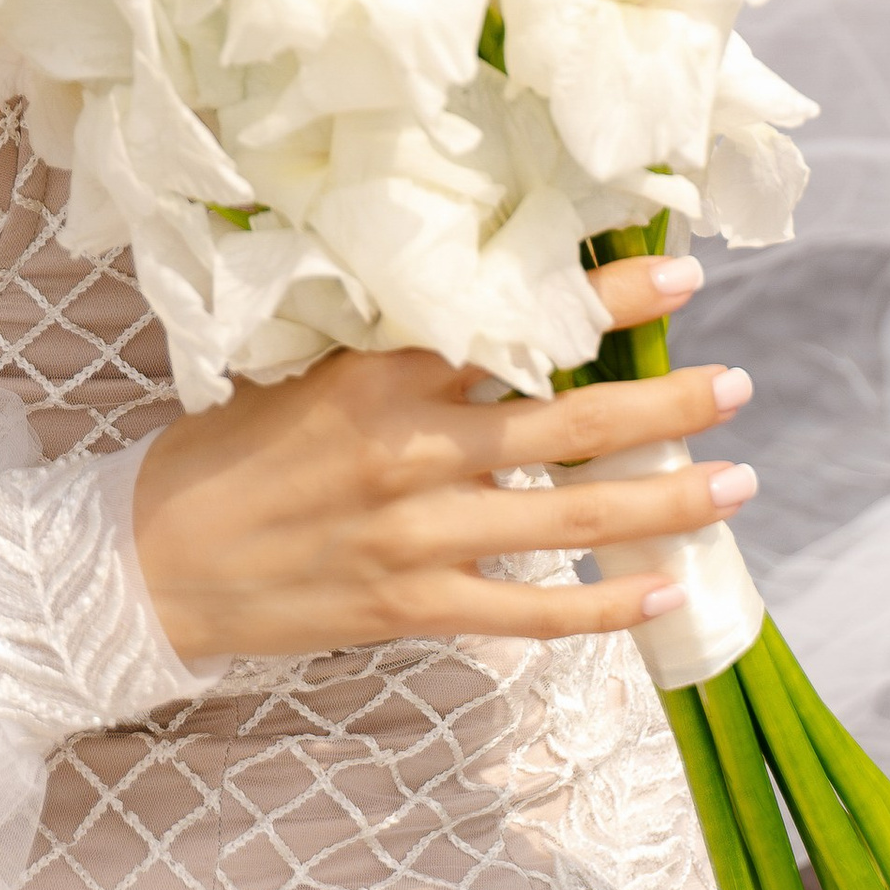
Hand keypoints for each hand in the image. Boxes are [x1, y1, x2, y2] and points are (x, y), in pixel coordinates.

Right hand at [129, 253, 755, 662]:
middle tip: (739, 384)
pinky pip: (528, 613)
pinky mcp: (410, 608)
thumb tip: (503, 305)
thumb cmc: (231, 450)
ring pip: (568, 520)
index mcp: (381, 372)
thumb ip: (399, 347)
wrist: (150, 562)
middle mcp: (410, 450)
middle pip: (568, 423)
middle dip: (667, 404)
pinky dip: (601, 609)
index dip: (604, 299)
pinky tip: (663, 594)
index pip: (515, 324)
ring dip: (663, 502)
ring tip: (737, 483)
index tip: (679, 276)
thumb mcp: (304, 367)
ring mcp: (416, 536)